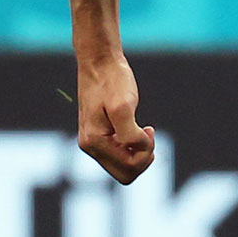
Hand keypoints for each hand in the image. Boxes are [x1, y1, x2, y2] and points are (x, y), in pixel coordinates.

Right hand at [77, 55, 154, 182]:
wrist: (100, 62)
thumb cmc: (113, 80)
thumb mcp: (124, 105)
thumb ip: (130, 133)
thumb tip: (137, 148)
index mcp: (93, 142)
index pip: (128, 168)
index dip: (145, 153)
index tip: (148, 130)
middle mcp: (89, 146)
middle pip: (125, 174)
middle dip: (142, 158)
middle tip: (148, 134)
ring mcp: (92, 142)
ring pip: (123, 166)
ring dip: (139, 153)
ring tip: (143, 130)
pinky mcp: (99, 136)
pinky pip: (120, 155)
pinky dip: (133, 146)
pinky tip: (138, 128)